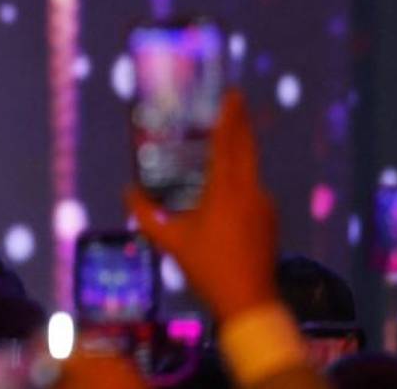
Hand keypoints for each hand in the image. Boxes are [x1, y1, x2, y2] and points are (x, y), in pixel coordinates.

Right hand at [125, 88, 279, 323]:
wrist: (249, 301)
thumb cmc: (208, 268)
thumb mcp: (171, 242)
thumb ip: (147, 215)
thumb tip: (126, 192)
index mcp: (224, 190)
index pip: (226, 144)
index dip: (228, 117)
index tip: (232, 95)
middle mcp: (248, 190)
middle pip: (246, 147)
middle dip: (241, 122)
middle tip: (237, 100)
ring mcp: (264, 204)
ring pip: (251, 169)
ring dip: (241, 151)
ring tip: (227, 139)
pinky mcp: (270, 218)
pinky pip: (254, 189)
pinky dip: (243, 179)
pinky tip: (230, 187)